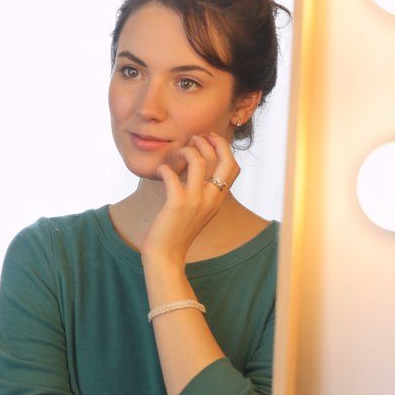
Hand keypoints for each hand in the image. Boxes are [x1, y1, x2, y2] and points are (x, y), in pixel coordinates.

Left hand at [139, 132, 240, 266]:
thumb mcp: (197, 210)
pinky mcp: (177, 204)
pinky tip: (160, 171)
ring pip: (199, 161)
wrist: (166, 255)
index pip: (234, 166)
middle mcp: (212, 199)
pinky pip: (172, 175)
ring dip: (186, 150)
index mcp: (218, 199)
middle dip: (210, 142)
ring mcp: (196, 201)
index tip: (210, 139)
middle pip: (224, 160)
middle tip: (194, 138)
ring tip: (176, 152)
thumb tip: (196, 169)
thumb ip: (202, 192)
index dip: (224, 148)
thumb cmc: (177, 231)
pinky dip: (165, 168)